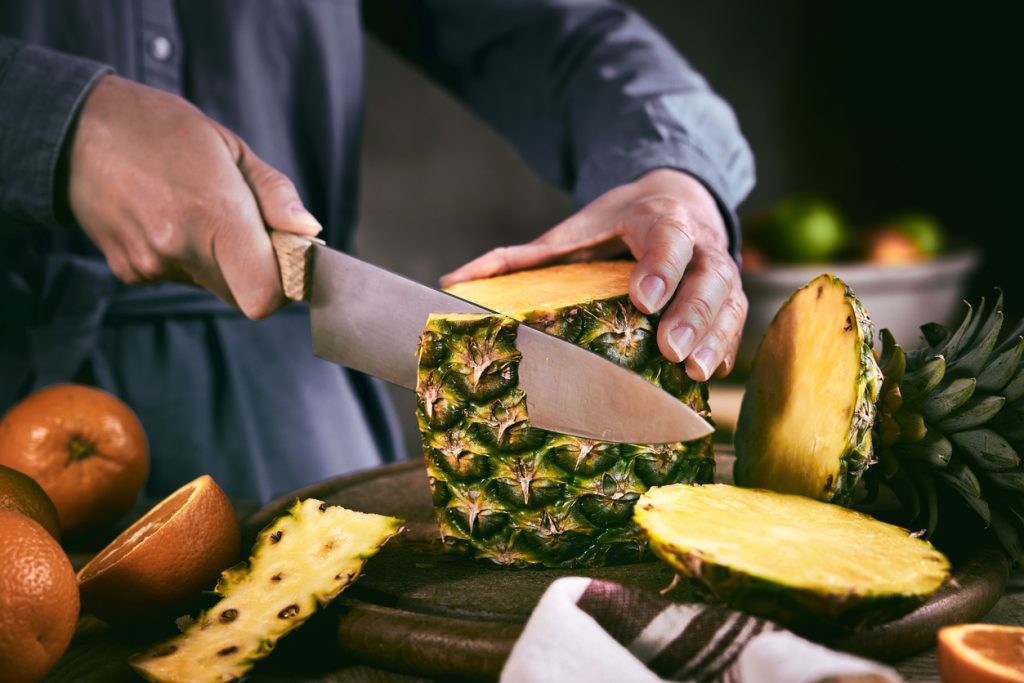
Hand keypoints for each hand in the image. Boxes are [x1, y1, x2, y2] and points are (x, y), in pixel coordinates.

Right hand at [67, 75, 321, 318]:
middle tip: (251, 231)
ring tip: (199, 211)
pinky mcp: (130, 272)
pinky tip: (170, 217)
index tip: (287, 256)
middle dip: (259, 272)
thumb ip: (274, 195)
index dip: (284, 284)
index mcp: (214, 215)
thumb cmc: (160, 130)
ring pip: (213, 286)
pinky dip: (187, 256)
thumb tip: (309, 232)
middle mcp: (179, 248)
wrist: (75, 131)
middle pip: (244, 296)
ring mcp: (151, 264)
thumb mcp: (229, 147)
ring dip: (222, 261)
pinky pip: (180, 277)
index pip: (265, 295)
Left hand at [441, 169, 745, 380]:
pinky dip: (726, 348)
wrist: (675, 201)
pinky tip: (710, 375)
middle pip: (708, 275)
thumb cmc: (616, 225)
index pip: (666, 237)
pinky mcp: (728, 298)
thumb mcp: (570, 231)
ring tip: (695, 373)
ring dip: (714, 338)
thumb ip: (520, 257)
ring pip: (729, 302)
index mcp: (655, 219)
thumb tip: (453, 282)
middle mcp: (697, 241)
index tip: (643, 298)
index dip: (659, 266)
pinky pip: (736, 324)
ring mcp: (718, 270)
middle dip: (692, 313)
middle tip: (670, 350)